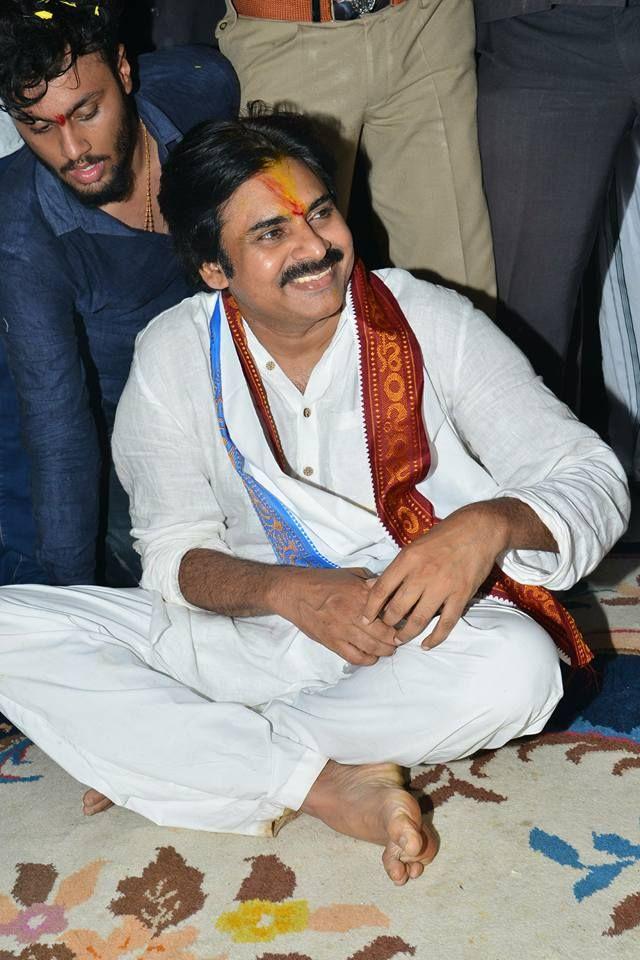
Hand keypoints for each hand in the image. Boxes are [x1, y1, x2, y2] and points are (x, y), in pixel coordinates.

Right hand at [275, 567, 399, 665]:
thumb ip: (371, 583)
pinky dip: (367, 660)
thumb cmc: (323, 581)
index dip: (401, 619)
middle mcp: (354, 613)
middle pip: (385, 634)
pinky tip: (372, 657)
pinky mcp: (332, 642)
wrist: (294, 592)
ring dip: (385, 651)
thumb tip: (391, 589)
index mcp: (360, 594)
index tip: (406, 621)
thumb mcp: (351, 574)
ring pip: (372, 648)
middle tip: (400, 638)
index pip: (390, 611)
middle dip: (396, 639)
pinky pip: (355, 657)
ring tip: (389, 649)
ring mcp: (342, 630)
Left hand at [362, 503, 510, 648]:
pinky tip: (426, 644)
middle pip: (397, 608)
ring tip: (399, 640)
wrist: (478, 530)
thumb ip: (397, 568)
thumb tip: (374, 586)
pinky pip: (446, 623)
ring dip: (406, 634)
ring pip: (418, 619)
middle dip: (387, 623)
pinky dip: (435, 637)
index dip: (370, 609)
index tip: (364, 620)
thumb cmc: (443, 536)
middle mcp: (422, 574)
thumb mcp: (414, 546)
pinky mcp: (461, 596)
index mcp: (407, 560)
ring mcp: (442, 587)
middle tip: (384, 630)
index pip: (381, 590)